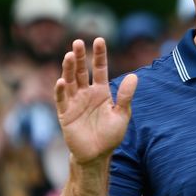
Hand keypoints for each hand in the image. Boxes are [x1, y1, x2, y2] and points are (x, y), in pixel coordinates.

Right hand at [55, 38, 137, 164]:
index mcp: (101, 91)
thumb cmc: (110, 135)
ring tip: (70, 55)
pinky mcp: (65, 114)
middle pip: (82, 71)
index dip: (99, 55)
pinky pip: (61, 100)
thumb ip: (125, 96)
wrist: (97, 155)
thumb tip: (134, 76)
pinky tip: (62, 81)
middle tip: (78, 42)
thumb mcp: (122, 114)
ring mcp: (74, 102)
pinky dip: (61, 90)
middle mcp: (86, 93)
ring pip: (70, 81)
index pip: (100, 69)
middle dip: (80, 57)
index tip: (99, 40)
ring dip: (69, 69)